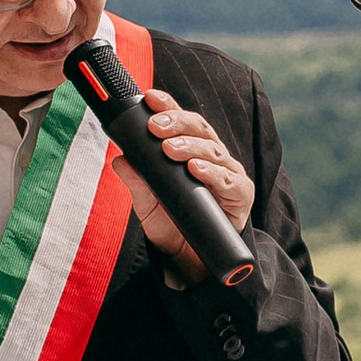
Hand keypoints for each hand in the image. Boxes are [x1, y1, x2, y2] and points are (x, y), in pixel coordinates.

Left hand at [117, 88, 252, 283]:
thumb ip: (137, 182)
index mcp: (191, 150)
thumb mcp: (148, 205)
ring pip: (213, 150)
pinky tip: (195, 169)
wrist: (191, 262)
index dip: (168, 106)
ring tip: (169, 148)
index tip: (149, 98)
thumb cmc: (172, 225)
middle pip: (199, 129)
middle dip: (176, 122)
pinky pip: (228, 180)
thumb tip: (120, 159)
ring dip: (190, 146)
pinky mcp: (240, 196)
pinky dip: (212, 173)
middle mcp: (212, 157)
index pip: (181, 121)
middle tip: (154, 126)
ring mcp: (229, 174)